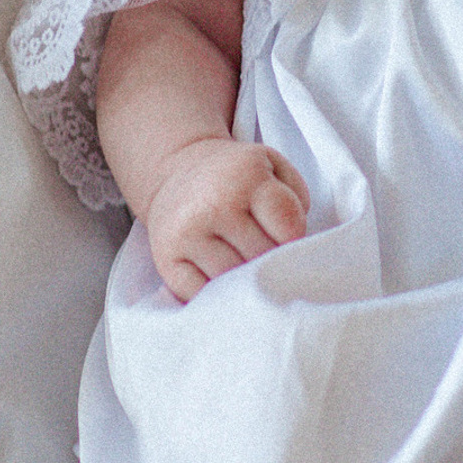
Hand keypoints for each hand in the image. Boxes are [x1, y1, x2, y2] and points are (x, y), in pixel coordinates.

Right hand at [145, 139, 309, 300]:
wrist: (177, 170)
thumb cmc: (236, 176)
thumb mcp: (274, 167)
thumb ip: (297, 200)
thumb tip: (293, 247)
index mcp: (246, 176)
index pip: (289, 229)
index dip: (295, 238)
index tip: (285, 235)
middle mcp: (214, 204)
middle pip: (263, 257)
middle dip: (270, 258)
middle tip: (263, 248)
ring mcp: (186, 233)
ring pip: (234, 280)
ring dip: (244, 278)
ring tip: (242, 259)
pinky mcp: (165, 258)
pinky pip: (201, 295)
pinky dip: (215, 293)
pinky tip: (219, 273)